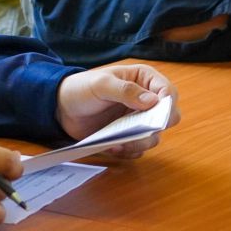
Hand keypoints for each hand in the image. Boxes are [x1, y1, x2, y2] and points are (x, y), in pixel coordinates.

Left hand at [55, 64, 178, 149]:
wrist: (61, 108)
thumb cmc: (82, 88)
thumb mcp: (102, 84)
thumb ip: (126, 91)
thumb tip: (153, 101)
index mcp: (144, 80)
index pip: (168, 92)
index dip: (167, 105)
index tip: (157, 117)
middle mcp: (146, 100)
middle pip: (167, 117)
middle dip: (155, 127)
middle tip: (140, 132)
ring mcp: (138, 119)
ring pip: (154, 136)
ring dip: (140, 143)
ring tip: (120, 144)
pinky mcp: (128, 135)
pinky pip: (138, 148)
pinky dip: (129, 151)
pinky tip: (113, 147)